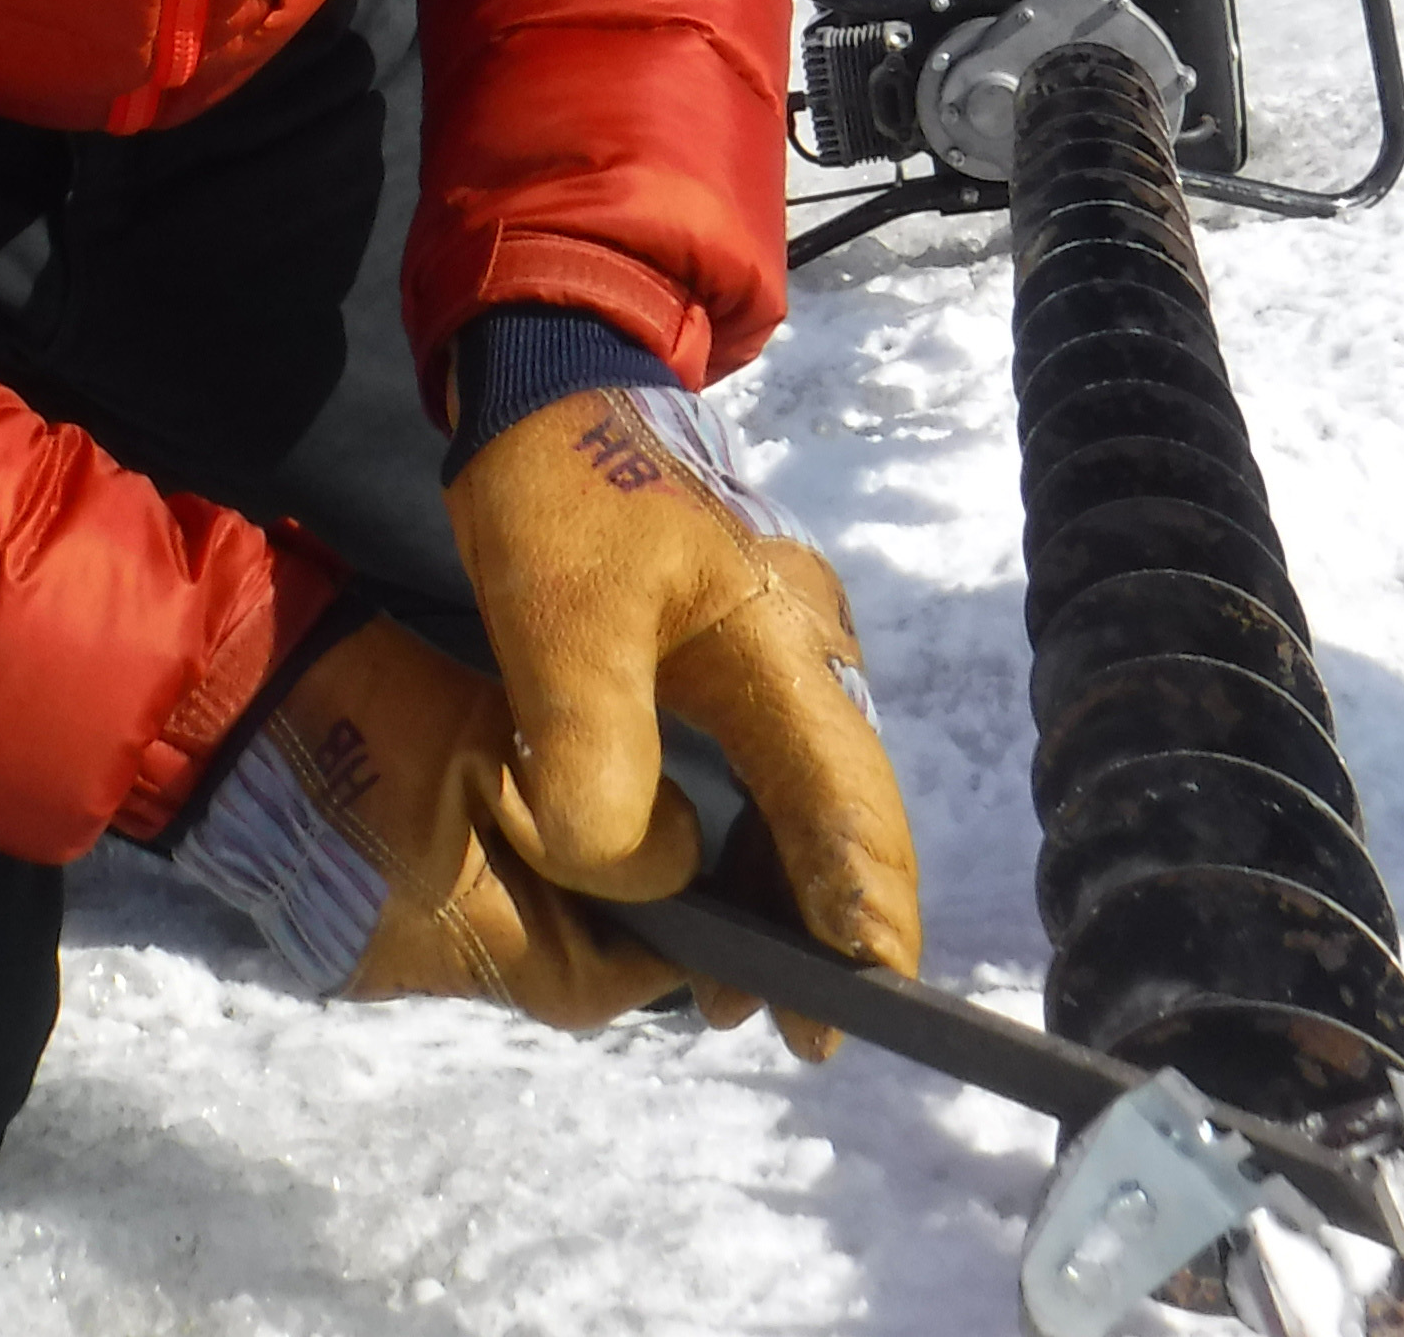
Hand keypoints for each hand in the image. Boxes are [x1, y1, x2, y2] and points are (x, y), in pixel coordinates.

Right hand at [158, 612, 694, 1027]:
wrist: (229, 693)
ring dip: (534, 900)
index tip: (684, 883)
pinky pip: (441, 925)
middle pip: (550, 973)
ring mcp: (373, 957)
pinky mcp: (341, 926)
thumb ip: (596, 818)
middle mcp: (423, 977)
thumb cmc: (374, 717)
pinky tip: (478, 825)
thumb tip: (673, 855)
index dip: (658, 944)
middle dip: (597, 919)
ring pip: (496, 948)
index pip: (601, 988)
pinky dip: (478, 888)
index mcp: (468, 945)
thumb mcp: (503, 749)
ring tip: (549, 820)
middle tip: (622, 845)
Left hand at [443, 381, 920, 1055]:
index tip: (854, 1008)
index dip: (859, 915)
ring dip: (777, 889)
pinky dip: (743, 836)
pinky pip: (760, 764)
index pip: (844, 804)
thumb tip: (643, 869)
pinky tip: (705, 891)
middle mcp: (805, 648)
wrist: (544, 375)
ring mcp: (775, 645)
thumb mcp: (556, 626)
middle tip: (791, 1029)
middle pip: (841, 811)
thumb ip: (593, 756)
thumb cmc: (555, 492)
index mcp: (782, 641)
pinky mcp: (731, 644)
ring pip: (800, 794)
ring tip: (736, 988)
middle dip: (828, 925)